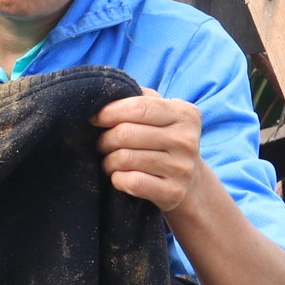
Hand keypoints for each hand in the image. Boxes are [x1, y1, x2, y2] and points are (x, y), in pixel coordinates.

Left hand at [91, 88, 204, 212]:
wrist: (189, 184)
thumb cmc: (163, 140)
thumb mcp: (161, 114)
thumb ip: (138, 97)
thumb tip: (102, 92)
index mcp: (185, 114)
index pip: (139, 107)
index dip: (109, 112)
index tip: (94, 118)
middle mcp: (187, 140)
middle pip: (126, 133)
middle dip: (105, 140)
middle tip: (102, 144)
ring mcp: (182, 168)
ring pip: (125, 159)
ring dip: (108, 161)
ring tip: (110, 161)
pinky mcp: (173, 193)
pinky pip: (131, 182)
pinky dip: (117, 179)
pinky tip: (120, 177)